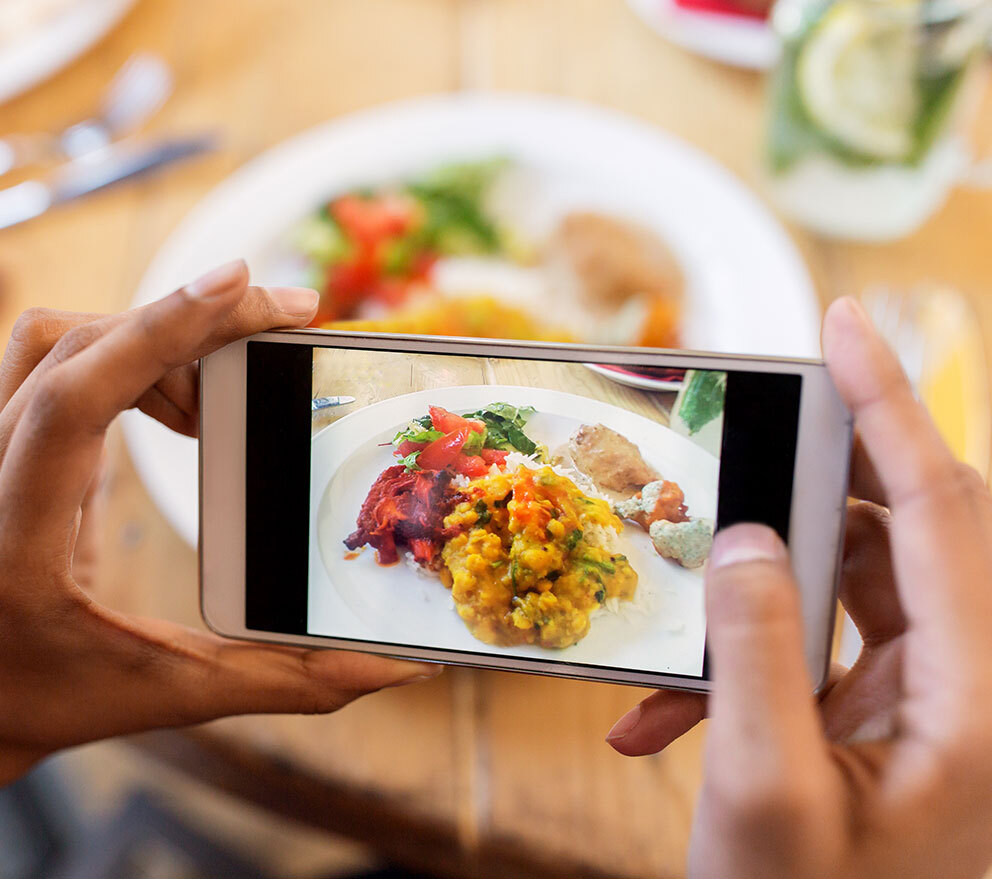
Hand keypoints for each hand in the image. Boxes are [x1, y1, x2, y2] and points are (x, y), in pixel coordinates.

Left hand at [0, 260, 439, 773]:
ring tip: (227, 386)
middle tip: (283, 314)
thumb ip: (293, 679)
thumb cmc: (65, 703)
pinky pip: (54, 365)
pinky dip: (125, 357)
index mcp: (15, 553)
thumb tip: (401, 664)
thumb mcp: (181, 695)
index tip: (236, 283)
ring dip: (151, 338)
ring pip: (56, 344)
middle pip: (73, 354)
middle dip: (186, 320)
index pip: (69, 403)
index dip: (154, 331)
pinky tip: (180, 398)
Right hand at [604, 297, 991, 877]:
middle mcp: (974, 686)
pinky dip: (750, 661)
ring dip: (757, 601)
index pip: (943, 509)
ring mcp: (936, 704)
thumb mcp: (762, 793)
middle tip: (734, 461)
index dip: (895, 405)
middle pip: (904, 533)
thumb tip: (747, 538)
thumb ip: (757, 652)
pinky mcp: (895, 723)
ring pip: (854, 589)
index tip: (848, 321)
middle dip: (807, 495)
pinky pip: (826, 649)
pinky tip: (668, 716)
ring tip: (674, 640)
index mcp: (980, 699)